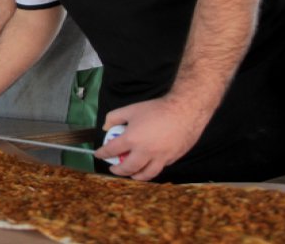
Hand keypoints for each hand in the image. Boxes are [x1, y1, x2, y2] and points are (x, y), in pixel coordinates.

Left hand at [94, 95, 210, 180]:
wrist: (185, 110)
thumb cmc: (157, 109)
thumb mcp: (131, 109)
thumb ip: (114, 117)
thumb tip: (105, 127)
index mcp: (132, 139)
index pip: (112, 150)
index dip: (103, 154)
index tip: (99, 155)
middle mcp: (145, 152)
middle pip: (128, 168)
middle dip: (118, 170)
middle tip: (114, 168)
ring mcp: (160, 158)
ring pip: (146, 174)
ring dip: (135, 176)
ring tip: (131, 174)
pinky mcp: (172, 159)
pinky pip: (159, 168)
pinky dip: (151, 169)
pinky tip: (148, 165)